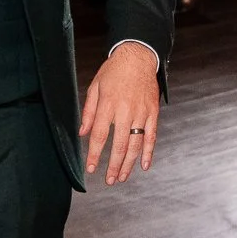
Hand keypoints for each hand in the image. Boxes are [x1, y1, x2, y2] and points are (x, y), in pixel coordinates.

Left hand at [80, 41, 160, 184]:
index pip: (99, 136)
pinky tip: (144, 165)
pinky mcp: (153, 112)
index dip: (95, 155)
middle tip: (108, 180)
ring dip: (129, 164)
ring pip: (136, 144)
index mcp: (108, 105)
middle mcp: (125, 111)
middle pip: (119, 145)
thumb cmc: (113, 72)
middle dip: (112, 165)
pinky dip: (149, 152)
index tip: (91, 168)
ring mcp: (141, 113)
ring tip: (121, 177)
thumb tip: (83, 133)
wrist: (138, 57)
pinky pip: (152, 136)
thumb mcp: (95, 87)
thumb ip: (89, 111)